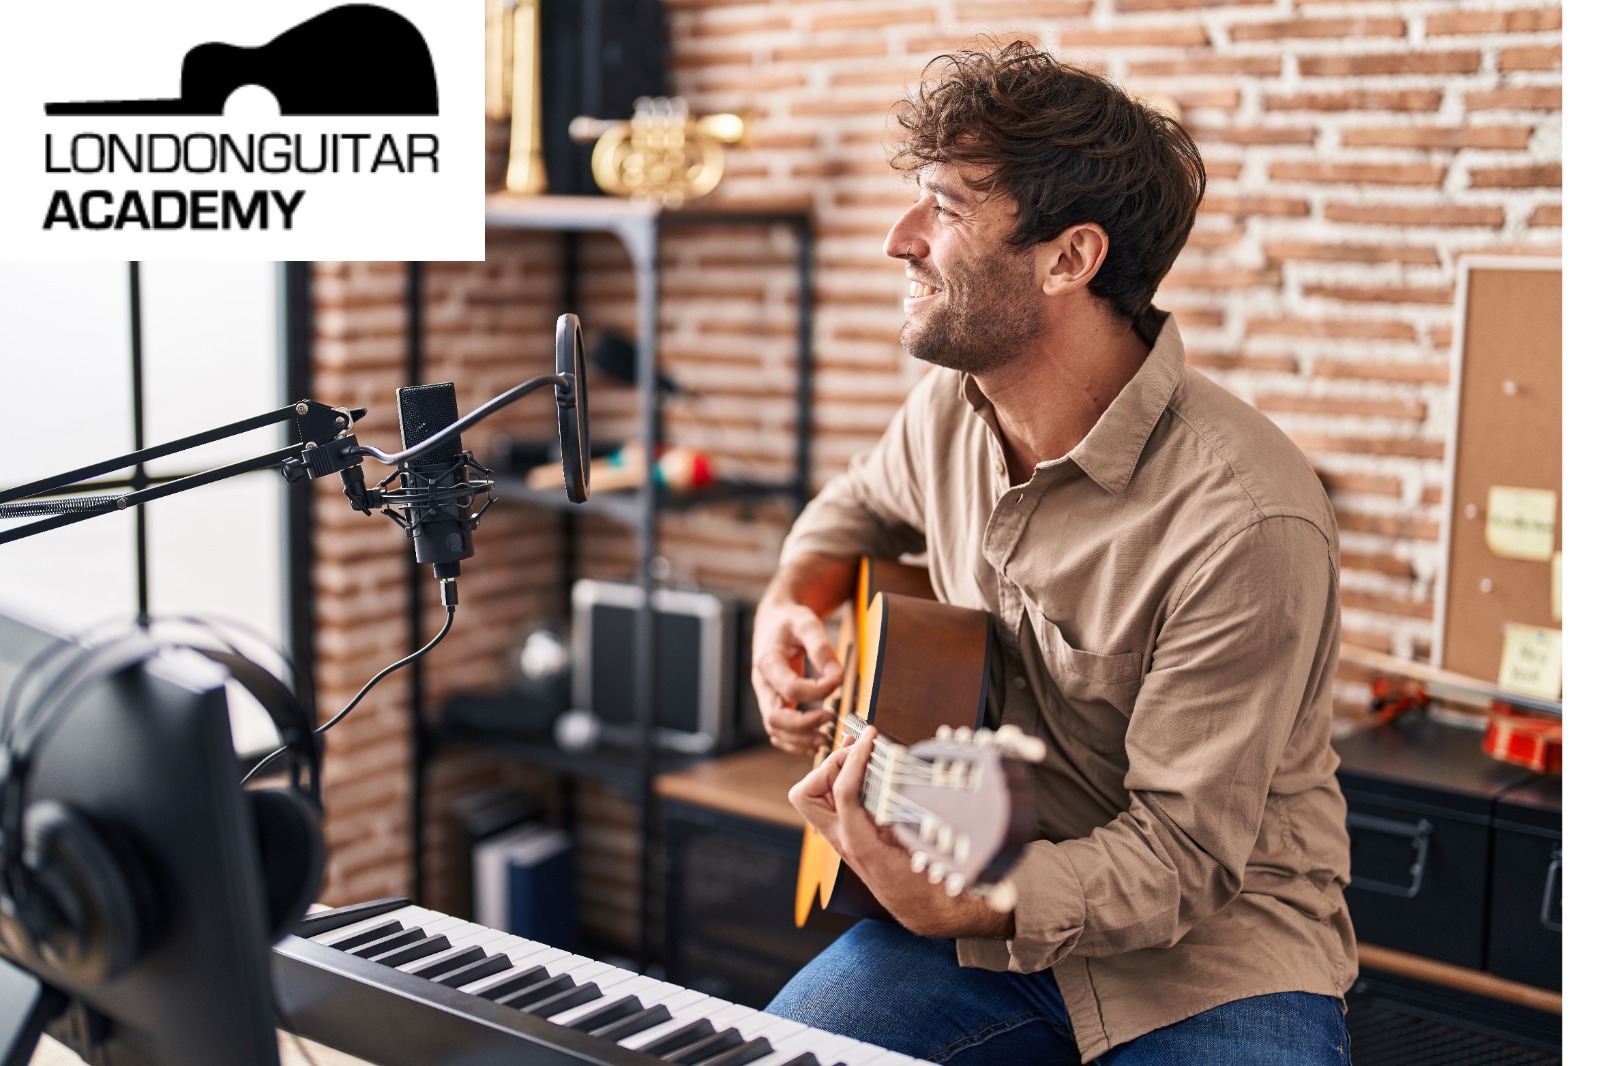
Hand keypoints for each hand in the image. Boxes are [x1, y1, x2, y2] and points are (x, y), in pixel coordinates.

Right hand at [751, 598, 842, 755]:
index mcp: (768, 661)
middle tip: (830, 720)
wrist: (774, 619)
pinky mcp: (772, 702)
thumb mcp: (807, 623)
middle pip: (774, 717)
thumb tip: (837, 678)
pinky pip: (778, 730)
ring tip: (825, 740)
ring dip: (799, 740)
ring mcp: (765, 695)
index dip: (817, 692)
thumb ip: (822, 649)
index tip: (838, 684)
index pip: (790, 688)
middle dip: (803, 726)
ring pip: (774, 730)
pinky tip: (814, 742)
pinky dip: (794, 742)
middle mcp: (762, 683)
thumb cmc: (791, 620)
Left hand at [789, 727, 1014, 938]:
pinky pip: (830, 801)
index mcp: (862, 846)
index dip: (854, 760)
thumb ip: (923, 815)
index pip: (843, 793)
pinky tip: (864, 765)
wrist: (925, 911)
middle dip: (828, 766)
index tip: (872, 737)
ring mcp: (841, 840)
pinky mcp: (847, 835)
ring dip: (830, 771)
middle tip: (859, 751)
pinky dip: (841, 778)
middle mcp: (843, 842)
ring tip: (859, 752)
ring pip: (811, 797)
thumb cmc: (932, 881)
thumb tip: (930, 773)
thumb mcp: (931, 847)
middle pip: (805, 793)